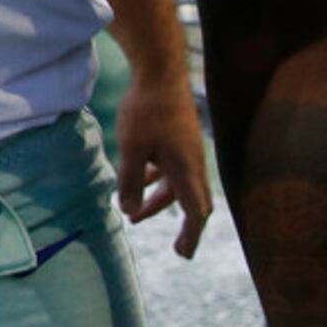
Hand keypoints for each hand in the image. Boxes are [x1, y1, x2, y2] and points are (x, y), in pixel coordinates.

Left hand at [113, 77, 212, 257]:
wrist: (160, 71)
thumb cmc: (146, 109)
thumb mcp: (131, 147)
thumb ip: (130, 180)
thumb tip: (129, 210)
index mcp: (187, 169)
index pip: (197, 212)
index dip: (192, 235)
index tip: (183, 255)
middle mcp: (193, 162)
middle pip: (193, 202)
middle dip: (182, 225)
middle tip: (176, 248)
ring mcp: (187, 149)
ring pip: (178, 185)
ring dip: (159, 201)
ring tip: (132, 215)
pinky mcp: (179, 138)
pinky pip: (171, 168)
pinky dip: (156, 180)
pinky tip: (137, 178)